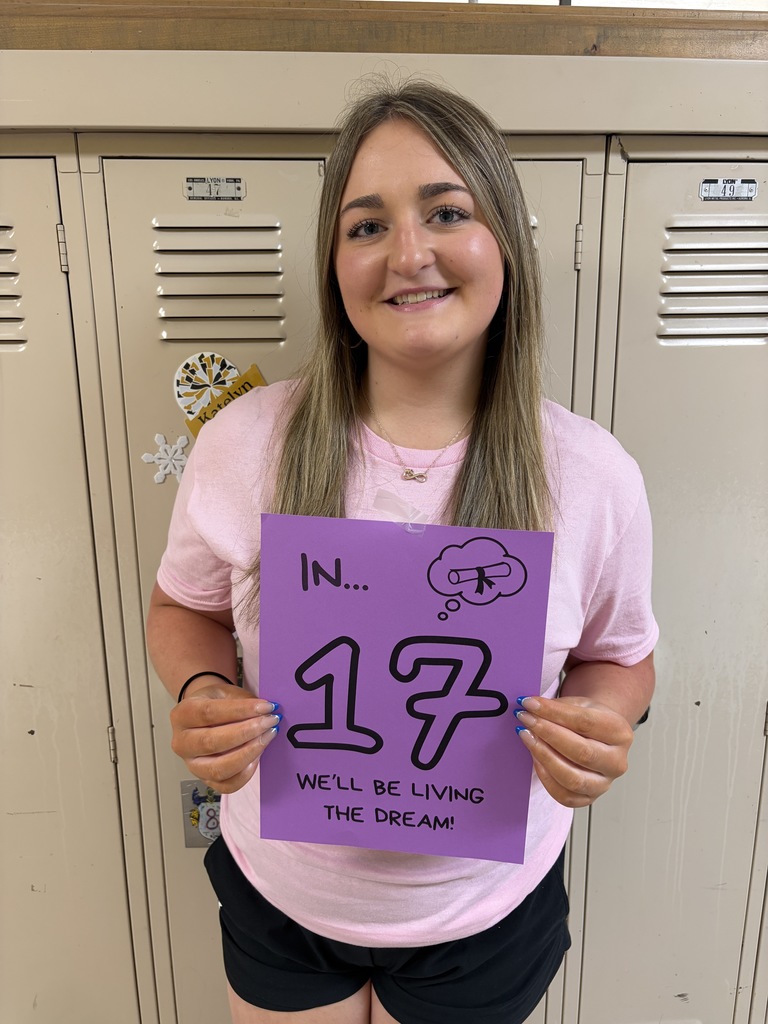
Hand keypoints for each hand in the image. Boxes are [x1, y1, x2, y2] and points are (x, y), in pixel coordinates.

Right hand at [170, 680, 280, 793]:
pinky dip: (246, 773)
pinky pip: (227, 785)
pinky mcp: (205, 780)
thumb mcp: (225, 693)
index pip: (209, 713)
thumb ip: (243, 701)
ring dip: (248, 753)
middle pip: (211, 742)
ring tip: (267, 737)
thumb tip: (268, 711)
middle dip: (246, 732)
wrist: (203, 716)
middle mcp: (181, 743)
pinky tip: (257, 756)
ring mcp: (192, 765)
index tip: (266, 707)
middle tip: (270, 722)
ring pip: (218, 768)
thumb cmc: (216, 703)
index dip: (240, 710)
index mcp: (182, 715)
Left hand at [515, 695, 634, 807]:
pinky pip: (564, 796)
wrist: (600, 737)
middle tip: (526, 720)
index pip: (584, 722)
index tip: (530, 704)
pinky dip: (546, 777)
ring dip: (544, 756)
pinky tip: (536, 758)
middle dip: (548, 734)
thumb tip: (530, 706)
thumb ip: (557, 707)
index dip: (553, 712)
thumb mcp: (578, 705)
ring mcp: (604, 783)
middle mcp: (616, 761)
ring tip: (527, 737)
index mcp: (619, 732)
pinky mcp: (589, 798)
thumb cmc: (589, 721)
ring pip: (573, 778)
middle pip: (581, 752)